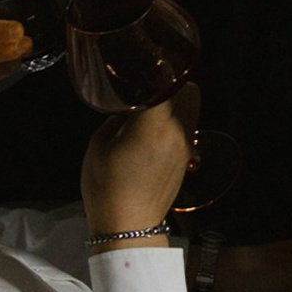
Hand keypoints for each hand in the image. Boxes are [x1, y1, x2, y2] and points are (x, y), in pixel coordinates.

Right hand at [81, 83, 197, 241]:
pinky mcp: (189, 153)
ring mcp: (186, 143)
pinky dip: (178, 115)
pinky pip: (190, 121)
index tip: (144, 65)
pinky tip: (156, 125)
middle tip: (147, 86)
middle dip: (169, 81)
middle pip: (187, 88)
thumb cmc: (106, 189)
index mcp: (151, 127)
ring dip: (177, 97)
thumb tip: (127, 105)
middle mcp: (175, 131)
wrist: (128, 225)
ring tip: (152, 105)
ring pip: (193, 102)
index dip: (157, 71)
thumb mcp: (98, 147)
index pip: (167, 84)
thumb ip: (115, 119)